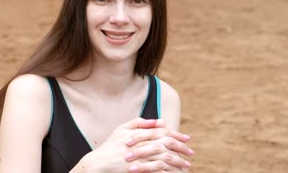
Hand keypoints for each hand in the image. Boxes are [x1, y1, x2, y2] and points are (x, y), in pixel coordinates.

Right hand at [76, 118, 192, 172]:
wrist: (97, 164)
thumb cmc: (110, 146)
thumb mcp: (122, 129)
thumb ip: (139, 123)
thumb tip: (159, 120)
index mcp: (138, 132)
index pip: (162, 132)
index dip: (176, 135)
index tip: (187, 138)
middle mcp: (139, 143)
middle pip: (165, 143)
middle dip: (180, 147)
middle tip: (190, 152)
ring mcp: (138, 156)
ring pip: (163, 157)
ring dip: (177, 161)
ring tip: (186, 166)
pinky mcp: (137, 168)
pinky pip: (156, 170)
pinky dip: (167, 172)